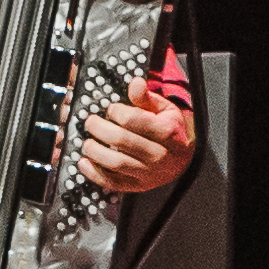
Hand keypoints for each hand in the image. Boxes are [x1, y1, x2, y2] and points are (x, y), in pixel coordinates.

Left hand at [76, 59, 196, 197]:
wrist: (184, 159)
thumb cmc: (170, 130)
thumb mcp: (164, 110)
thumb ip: (146, 97)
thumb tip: (135, 82)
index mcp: (167, 132)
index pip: (134, 120)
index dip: (116, 112)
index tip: (111, 108)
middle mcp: (159, 155)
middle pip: (122, 141)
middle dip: (100, 129)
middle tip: (91, 122)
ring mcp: (148, 173)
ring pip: (116, 163)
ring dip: (95, 151)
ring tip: (87, 142)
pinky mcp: (138, 186)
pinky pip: (113, 183)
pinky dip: (94, 174)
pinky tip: (84, 162)